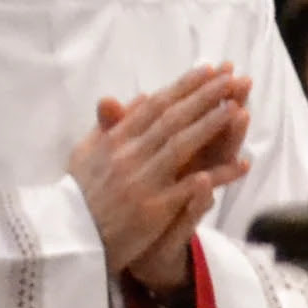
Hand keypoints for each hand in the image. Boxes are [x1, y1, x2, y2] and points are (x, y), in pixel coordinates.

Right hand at [69, 67, 252, 288]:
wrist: (69, 236)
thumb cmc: (80, 194)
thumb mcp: (86, 153)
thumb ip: (111, 126)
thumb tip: (136, 99)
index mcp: (114, 139)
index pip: (154, 107)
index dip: (183, 87)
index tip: (207, 70)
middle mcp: (128, 154)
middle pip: (172, 119)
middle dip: (204, 97)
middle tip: (231, 78)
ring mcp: (141, 180)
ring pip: (181, 146)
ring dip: (212, 126)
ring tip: (238, 110)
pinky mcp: (152, 208)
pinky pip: (189, 189)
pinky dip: (213, 176)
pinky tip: (238, 165)